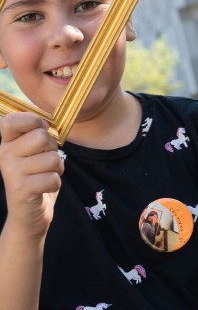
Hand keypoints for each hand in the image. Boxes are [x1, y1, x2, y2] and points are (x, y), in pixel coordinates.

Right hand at [0, 112, 63, 238]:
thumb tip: (44, 122)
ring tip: (44, 176)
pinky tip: (43, 189)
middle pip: (42, 137)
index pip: (12, 120)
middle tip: (44, 163)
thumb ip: (38, 134)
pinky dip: (55, 183)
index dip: (33, 121)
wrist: (29, 214)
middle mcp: (4, 155)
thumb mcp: (37, 151)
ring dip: (56, 168)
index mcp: (7, 143)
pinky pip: (53, 178)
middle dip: (52, 150)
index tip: (39, 131)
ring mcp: (11, 172)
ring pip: (53, 158)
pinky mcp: (21, 189)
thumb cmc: (38, 176)